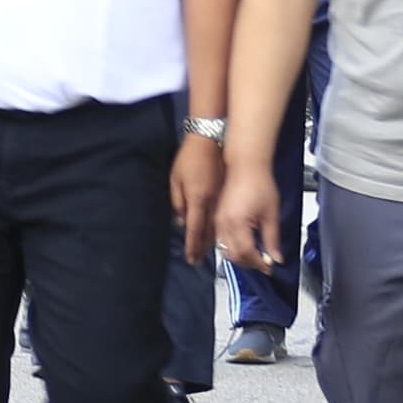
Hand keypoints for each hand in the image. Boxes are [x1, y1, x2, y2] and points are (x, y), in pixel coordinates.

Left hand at [169, 134, 222, 263]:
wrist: (209, 140)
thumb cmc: (189, 158)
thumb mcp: (176, 179)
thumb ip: (178, 202)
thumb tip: (182, 222)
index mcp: (197, 198)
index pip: (194, 228)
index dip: (193, 245)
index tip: (191, 259)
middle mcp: (211, 202)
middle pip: (208, 230)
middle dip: (202, 247)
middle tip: (198, 262)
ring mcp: (221, 198)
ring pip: (217, 225)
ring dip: (212, 240)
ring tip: (207, 253)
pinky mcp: (226, 193)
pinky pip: (222, 216)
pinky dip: (219, 228)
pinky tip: (217, 235)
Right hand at [216, 155, 279, 272]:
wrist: (246, 166)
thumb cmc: (259, 183)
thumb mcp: (271, 213)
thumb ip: (272, 238)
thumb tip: (276, 257)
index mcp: (237, 223)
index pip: (247, 254)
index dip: (259, 264)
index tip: (270, 267)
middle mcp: (223, 225)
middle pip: (234, 256)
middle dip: (249, 263)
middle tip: (264, 263)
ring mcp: (218, 222)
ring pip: (225, 250)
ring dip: (240, 257)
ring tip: (256, 255)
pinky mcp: (217, 218)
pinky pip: (222, 240)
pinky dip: (233, 247)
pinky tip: (246, 244)